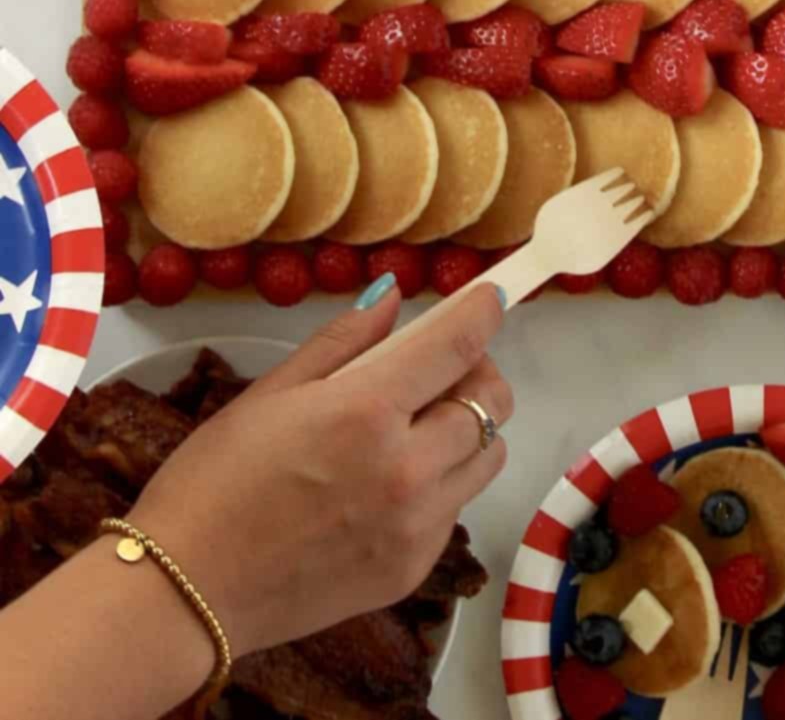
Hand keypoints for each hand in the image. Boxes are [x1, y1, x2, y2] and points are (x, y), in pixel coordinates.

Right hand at [129, 283, 510, 658]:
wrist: (188, 592)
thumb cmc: (215, 481)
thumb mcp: (272, 393)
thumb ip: (343, 341)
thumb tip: (391, 297)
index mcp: (367, 413)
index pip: (458, 347)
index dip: (482, 312)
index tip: (490, 298)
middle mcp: (406, 470)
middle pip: (491, 403)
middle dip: (477, 372)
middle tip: (443, 367)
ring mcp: (415, 527)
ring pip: (486, 458)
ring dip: (469, 429)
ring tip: (421, 425)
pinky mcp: (411, 569)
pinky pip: (455, 509)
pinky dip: (442, 483)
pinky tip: (393, 481)